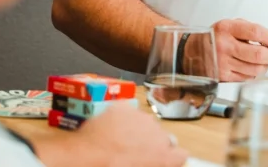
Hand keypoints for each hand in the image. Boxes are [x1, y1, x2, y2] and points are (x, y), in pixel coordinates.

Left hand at [35, 102, 187, 166]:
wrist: (86, 159)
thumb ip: (155, 163)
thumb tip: (151, 160)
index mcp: (165, 156)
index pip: (181, 155)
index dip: (170, 157)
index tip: (160, 160)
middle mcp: (159, 133)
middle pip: (162, 137)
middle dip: (150, 143)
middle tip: (133, 153)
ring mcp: (141, 117)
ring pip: (144, 123)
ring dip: (136, 130)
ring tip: (117, 141)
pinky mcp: (123, 107)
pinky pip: (126, 112)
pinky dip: (120, 119)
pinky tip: (109, 129)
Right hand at [212, 18, 267, 80]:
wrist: (190, 51)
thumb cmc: (214, 37)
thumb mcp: (229, 25)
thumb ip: (249, 29)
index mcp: (227, 28)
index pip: (256, 32)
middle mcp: (224, 45)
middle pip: (258, 54)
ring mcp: (223, 63)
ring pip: (255, 69)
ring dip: (265, 66)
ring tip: (264, 62)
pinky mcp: (223, 76)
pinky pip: (246, 78)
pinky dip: (253, 74)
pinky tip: (250, 67)